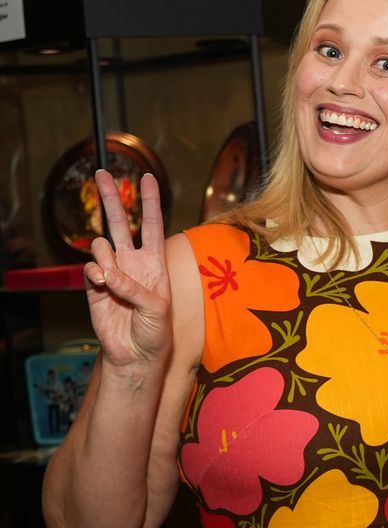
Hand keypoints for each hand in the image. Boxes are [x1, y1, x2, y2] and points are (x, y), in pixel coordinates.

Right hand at [81, 172, 171, 369]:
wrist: (136, 354)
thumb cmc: (156, 332)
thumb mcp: (157, 309)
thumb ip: (135, 288)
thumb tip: (108, 273)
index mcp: (155, 263)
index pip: (152, 225)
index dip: (149, 202)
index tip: (147, 178)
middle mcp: (133, 262)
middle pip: (120, 222)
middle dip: (112, 198)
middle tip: (102, 174)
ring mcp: (112, 272)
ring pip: (101, 245)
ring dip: (104, 256)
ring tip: (111, 277)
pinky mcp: (94, 286)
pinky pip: (90, 268)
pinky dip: (95, 274)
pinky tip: (102, 284)